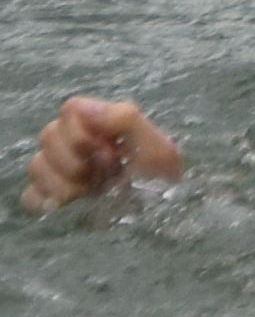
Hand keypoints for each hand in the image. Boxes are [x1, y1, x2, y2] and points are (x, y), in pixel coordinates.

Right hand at [26, 95, 179, 208]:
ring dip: (66, 181)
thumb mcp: (156, 147)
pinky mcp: (52, 191)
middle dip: (78, 159)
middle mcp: (75, 138)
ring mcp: (60, 166)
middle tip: (107, 172)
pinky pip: (30, 193)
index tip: (110, 151)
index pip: (70, 110)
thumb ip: (124, 119)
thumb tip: (83, 106)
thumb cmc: (161, 175)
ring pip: (37, 164)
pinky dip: (47, 198)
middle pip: (48, 135)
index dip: (85, 131)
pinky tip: (71, 201)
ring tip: (94, 188)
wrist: (162, 209)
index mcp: (100, 121)